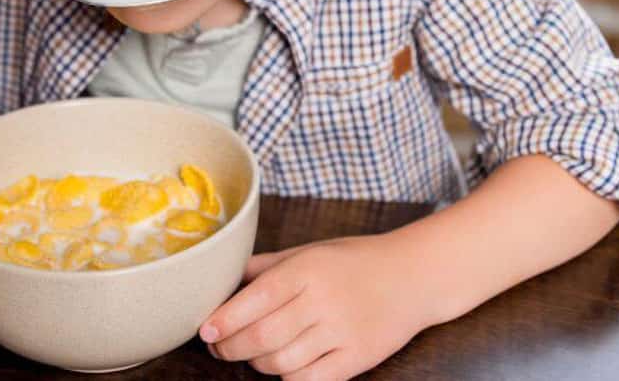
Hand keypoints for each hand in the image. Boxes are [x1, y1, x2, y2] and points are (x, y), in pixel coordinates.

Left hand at [199, 234, 431, 379]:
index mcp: (308, 269)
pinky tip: (284, 367)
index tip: (205, 330)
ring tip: (252, 354)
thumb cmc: (355, 261)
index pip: (256, 298)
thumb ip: (267, 265)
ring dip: (257, 364)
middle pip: (262, 336)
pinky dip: (288, 378)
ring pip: (281, 363)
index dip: (225, 318)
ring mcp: (341, 332)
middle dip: (231, 347)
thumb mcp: (311, 250)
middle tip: (220, 347)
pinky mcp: (357, 358)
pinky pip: (309, 380)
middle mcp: (323, 300)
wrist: (413, 276)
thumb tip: (224, 277)